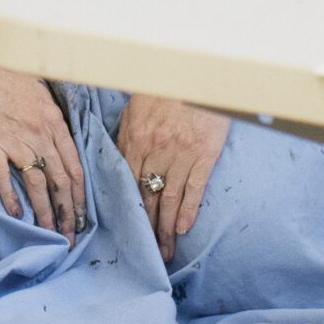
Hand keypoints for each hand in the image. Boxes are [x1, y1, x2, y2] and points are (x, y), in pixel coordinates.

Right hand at [0, 34, 86, 235]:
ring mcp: (16, 139)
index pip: (74, 164)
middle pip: (60, 180)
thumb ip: (48, 115)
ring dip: (45, 213)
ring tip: (51, 234)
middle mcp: (39, 132)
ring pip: (37, 184)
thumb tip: (55, 138)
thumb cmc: (3, 70)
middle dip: (69, 211)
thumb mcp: (37, 89)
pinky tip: (16, 215)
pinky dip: (11, 198)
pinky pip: (4, 176)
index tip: (84, 215)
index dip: (81, 194)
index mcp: (53, 119)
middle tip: (71, 236)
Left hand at [115, 93, 228, 259]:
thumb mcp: (138, 104)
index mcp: (135, 138)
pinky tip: (183, 228)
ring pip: (169, 198)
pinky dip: (188, 210)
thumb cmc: (166, 85)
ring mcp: (181, 154)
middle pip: (147, 196)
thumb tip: (118, 157)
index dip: (127, 209)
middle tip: (146, 252)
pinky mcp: (205, 153)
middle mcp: (155, 150)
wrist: (199, 70)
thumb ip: (127, 132)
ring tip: (165, 250)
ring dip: (166, 228)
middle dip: (145, 227)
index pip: (127, 182)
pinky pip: (194, 188)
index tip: (125, 230)